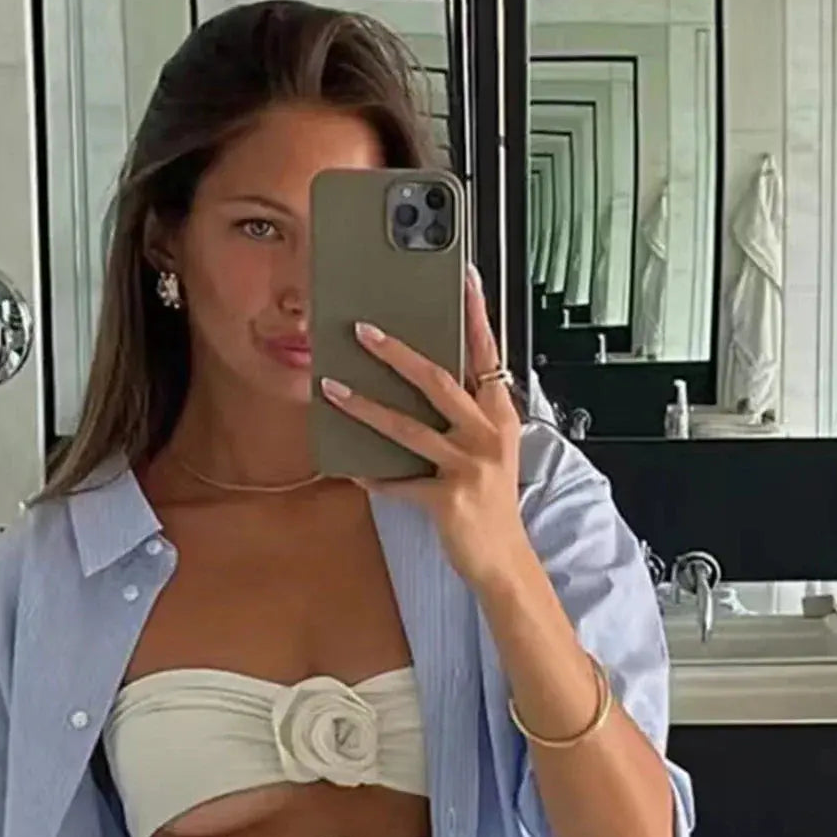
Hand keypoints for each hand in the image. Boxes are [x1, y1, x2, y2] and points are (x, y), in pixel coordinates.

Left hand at [318, 264, 526, 590]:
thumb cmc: (492, 503)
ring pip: (407, 428)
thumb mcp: (488, 451)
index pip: (486, 354)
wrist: (504, 559)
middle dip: (396, 353)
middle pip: (437, 380)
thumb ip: (464, 418)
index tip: (464, 277)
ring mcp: (469, 466)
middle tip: (363, 329)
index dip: (476, 314)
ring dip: (364, 406)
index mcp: (500, 416)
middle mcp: (488, 435)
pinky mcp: (448, 498)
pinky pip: (399, 482)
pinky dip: (373, 477)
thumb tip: (419, 385)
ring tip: (332, 388)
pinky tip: (352, 470)